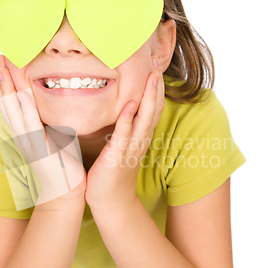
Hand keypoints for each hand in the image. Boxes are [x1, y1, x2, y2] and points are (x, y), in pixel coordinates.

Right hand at [0, 55, 86, 204]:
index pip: (12, 102)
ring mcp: (28, 141)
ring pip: (13, 110)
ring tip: (2, 68)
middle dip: (2, 79)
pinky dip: (24, 108)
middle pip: (7, 102)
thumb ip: (51, 121)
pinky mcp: (38, 148)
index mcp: (26, 130)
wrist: (65, 192)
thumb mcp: (55, 136)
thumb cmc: (63, 164)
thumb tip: (56, 104)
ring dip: (7, 88)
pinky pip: (29, 124)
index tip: (5, 62)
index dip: (7, 82)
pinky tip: (21, 93)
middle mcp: (23, 134)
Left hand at [85, 58, 164, 211]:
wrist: (109, 201)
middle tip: (158, 66)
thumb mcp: (119, 147)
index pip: (150, 110)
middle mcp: (138, 141)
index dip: (155, 90)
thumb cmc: (111, 173)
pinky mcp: (117, 157)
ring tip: (152, 78)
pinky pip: (123, 135)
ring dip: (148, 98)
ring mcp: (130, 149)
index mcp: (138, 137)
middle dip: (156, 88)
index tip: (155, 70)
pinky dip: (127, 120)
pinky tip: (130, 105)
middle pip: (152, 110)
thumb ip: (121, 129)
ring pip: (143, 119)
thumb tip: (118, 111)